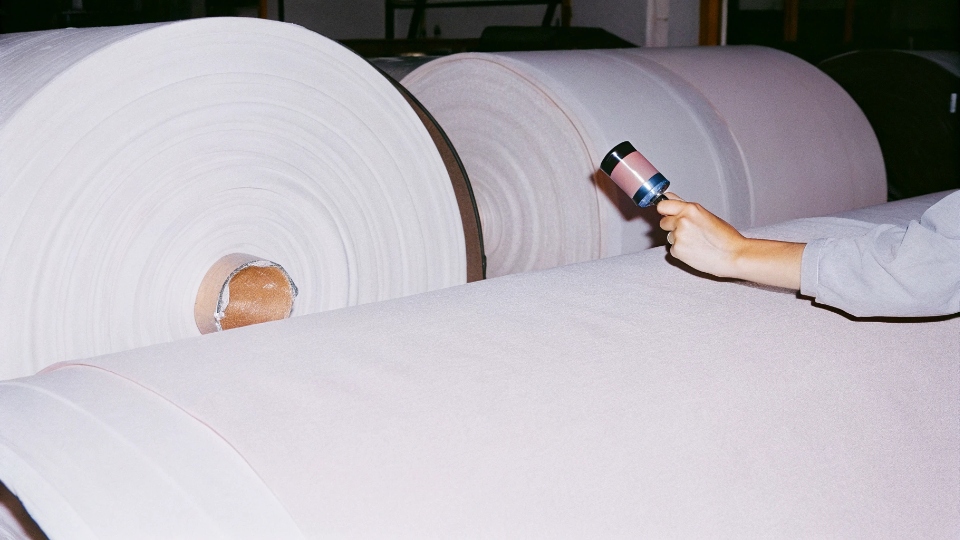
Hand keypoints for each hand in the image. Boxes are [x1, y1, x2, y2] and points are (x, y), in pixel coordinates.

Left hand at [656, 194, 803, 288]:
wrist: (734, 255)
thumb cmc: (725, 236)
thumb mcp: (705, 214)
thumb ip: (685, 207)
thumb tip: (669, 198)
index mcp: (690, 209)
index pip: (662, 205)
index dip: (665, 211)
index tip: (667, 214)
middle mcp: (682, 221)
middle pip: (663, 222)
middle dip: (672, 226)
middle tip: (689, 231)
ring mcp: (678, 236)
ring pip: (669, 236)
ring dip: (678, 239)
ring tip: (696, 242)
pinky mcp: (677, 251)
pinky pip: (673, 249)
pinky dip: (681, 251)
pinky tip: (695, 250)